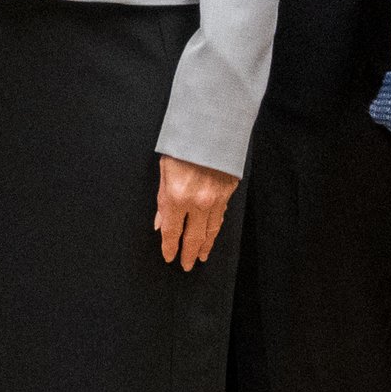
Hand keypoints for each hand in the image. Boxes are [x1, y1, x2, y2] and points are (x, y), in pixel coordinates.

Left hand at [155, 154, 238, 270]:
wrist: (210, 126)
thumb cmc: (182, 145)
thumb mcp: (164, 170)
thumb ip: (163, 201)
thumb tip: (161, 223)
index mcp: (177, 197)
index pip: (173, 232)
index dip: (170, 247)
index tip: (169, 258)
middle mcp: (199, 202)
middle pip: (194, 237)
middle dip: (188, 253)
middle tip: (186, 266)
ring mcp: (216, 198)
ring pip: (211, 230)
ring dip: (205, 246)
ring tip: (201, 257)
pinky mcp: (229, 191)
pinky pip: (221, 216)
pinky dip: (215, 228)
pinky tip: (212, 235)